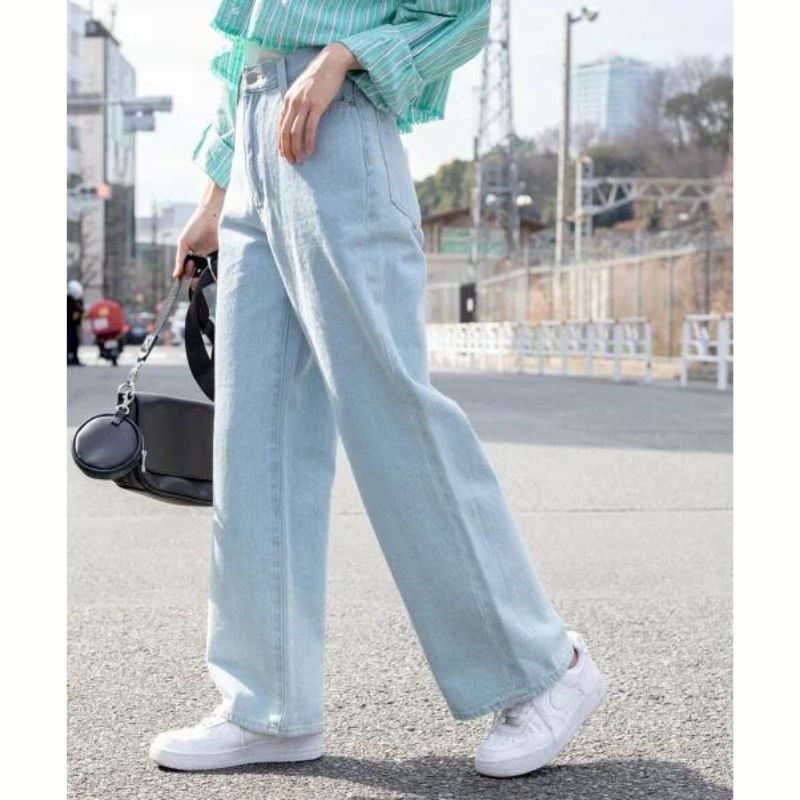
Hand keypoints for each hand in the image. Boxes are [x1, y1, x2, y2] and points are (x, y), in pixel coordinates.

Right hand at [173, 181, 225, 277]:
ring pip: (207, 273)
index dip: (186, 274)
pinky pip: (218, 267)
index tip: (185, 274)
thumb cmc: (195, 226)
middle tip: (192, 264)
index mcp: (190, 256)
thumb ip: (179, 259)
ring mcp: (210, 258)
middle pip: (196, 274)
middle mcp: (200, 259)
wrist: (211, 216)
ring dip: (204, 274)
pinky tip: (212, 267)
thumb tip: (175, 276)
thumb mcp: (184, 242)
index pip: (187, 271)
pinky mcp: (220, 256)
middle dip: (193, 273)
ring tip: (200, 264)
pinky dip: (215, 270)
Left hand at [278, 42, 360, 164]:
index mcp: (288, 99)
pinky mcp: (317, 105)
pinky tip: (310, 150)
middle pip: (285, 131)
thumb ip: (297, 103)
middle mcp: (293, 102)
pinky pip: (310, 127)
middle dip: (287, 148)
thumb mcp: (302, 89)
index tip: (284, 154)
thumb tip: (296, 118)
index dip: (280, 142)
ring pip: (296, 131)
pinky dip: (309, 141)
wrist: (331, 62)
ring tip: (300, 160)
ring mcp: (305, 103)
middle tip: (291, 162)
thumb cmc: (319, 77)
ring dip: (297, 148)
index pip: (280, 125)